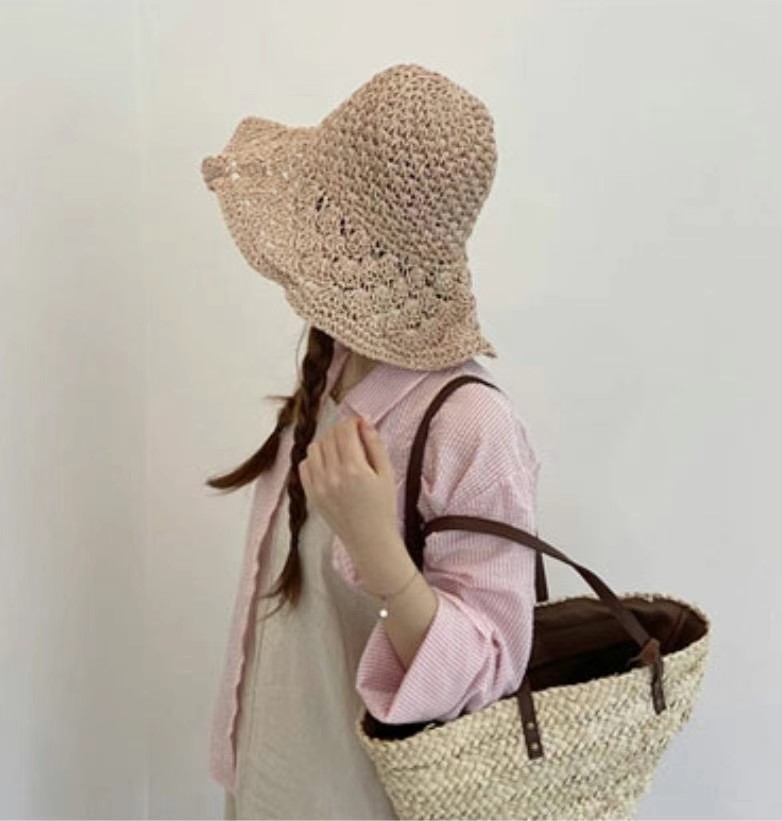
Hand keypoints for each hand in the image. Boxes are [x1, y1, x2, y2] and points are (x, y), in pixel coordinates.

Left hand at [299, 413, 397, 555]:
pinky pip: (304, 466)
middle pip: (329, 436)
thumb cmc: (383, 508)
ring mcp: (319, 486)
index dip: (353, 422)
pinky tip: (328, 466)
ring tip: (340, 453)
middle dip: (341, 432)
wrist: (370, 540)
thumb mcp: (387, 473)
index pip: (344, 430)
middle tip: (353, 440)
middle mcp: (333, 475)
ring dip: (327, 444)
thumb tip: (364, 421)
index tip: (360, 425)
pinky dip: (315, 460)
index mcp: (354, 468)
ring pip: (314, 448)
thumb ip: (375, 444)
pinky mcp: (311, 495)